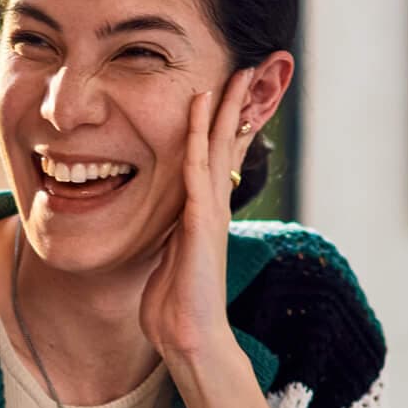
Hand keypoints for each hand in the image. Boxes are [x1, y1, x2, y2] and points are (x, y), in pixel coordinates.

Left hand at [140, 68, 256, 368]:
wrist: (190, 338)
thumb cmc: (175, 307)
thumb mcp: (167, 261)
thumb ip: (168, 238)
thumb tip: (161, 228)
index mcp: (204, 215)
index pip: (215, 159)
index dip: (221, 126)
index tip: (226, 93)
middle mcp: (212, 208)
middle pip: (226, 146)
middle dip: (235, 107)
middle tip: (246, 69)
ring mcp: (209, 214)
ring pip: (217, 150)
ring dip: (224, 111)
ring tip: (233, 75)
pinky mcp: (200, 223)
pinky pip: (196, 171)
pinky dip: (197, 138)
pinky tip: (199, 110)